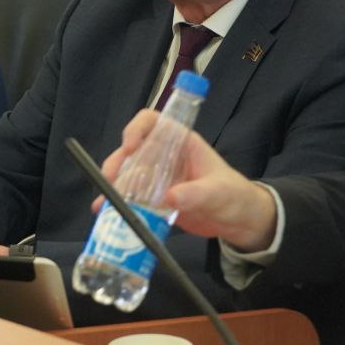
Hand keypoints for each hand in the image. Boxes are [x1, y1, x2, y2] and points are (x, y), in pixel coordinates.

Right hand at [98, 110, 277, 252]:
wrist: (240, 221)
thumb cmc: (235, 196)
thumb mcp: (219, 192)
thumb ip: (197, 193)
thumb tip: (170, 198)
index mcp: (180, 142)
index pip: (152, 122)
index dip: (136, 129)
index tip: (129, 147)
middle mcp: (164, 156)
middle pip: (132, 150)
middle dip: (118, 163)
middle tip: (110, 181)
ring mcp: (157, 178)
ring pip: (127, 174)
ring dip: (114, 185)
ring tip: (105, 202)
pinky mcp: (153, 199)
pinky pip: (131, 197)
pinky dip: (117, 204)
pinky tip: (104, 213)